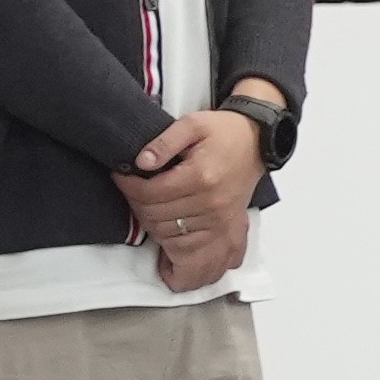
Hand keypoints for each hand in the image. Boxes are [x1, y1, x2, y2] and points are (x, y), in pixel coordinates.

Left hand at [123, 106, 264, 291]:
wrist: (258, 142)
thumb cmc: (226, 132)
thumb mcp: (193, 124)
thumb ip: (165, 141)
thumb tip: (140, 162)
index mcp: (200, 176)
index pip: (150, 193)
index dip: (128, 186)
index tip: (121, 177)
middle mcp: (210, 203)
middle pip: (155, 217)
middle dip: (136, 204)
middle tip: (133, 192)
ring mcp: (218, 221)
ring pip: (168, 237)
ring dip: (150, 226)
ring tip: (147, 209)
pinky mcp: (225, 231)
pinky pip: (193, 255)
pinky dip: (173, 252)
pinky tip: (165, 241)